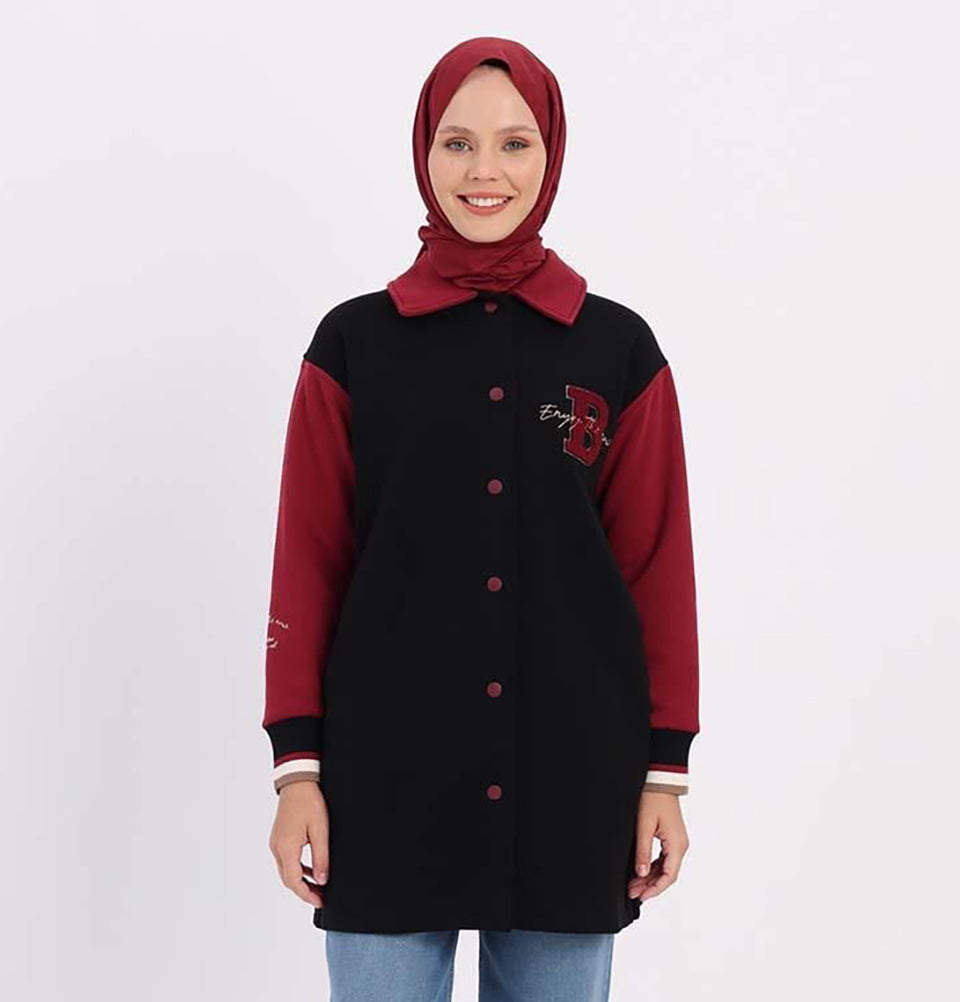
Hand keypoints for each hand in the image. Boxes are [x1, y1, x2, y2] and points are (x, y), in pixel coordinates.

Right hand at [268, 781, 328, 907]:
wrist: (297, 782)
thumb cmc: (309, 802)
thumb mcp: (320, 830)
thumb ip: (321, 857)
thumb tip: (321, 880)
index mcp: (286, 848)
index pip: (294, 881)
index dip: (307, 895)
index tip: (320, 901)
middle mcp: (276, 848)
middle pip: (288, 879)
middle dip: (304, 891)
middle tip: (321, 896)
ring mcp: (275, 842)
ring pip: (286, 870)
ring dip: (300, 880)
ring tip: (318, 886)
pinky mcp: (278, 837)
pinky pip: (286, 860)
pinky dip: (297, 868)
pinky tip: (310, 869)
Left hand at [628, 790, 689, 901]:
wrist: (661, 781)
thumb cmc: (653, 799)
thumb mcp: (644, 826)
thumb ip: (643, 851)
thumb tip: (641, 874)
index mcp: (677, 845)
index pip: (668, 876)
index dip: (655, 889)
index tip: (641, 897)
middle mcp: (681, 846)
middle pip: (667, 874)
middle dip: (650, 886)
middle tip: (632, 892)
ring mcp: (677, 842)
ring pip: (665, 868)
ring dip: (650, 878)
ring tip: (633, 885)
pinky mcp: (672, 838)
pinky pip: (664, 859)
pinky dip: (653, 868)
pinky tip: (640, 872)